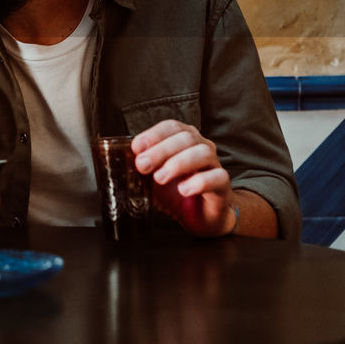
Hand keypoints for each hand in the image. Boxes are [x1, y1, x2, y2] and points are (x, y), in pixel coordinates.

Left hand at [132, 120, 235, 237]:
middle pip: (186, 138)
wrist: (200, 216)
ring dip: (178, 163)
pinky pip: (217, 177)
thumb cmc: (175, 192)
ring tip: (160, 177)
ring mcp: (214, 165)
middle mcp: (201, 147)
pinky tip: (184, 190)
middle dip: (161, 150)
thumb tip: (121, 160)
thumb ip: (141, 167)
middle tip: (142, 165)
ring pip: (202, 153)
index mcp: (184, 140)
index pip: (171, 126)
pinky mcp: (223, 186)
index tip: (136, 147)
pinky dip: (199, 182)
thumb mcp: (152, 178)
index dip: (153, 134)